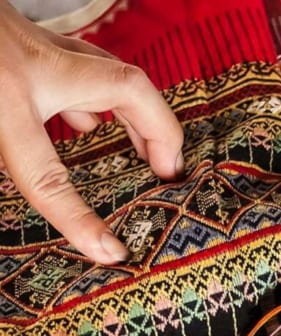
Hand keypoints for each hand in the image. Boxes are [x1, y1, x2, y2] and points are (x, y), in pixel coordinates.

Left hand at [0, 1, 182, 263]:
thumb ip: (11, 157)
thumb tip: (62, 175)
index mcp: (5, 95)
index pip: (47, 175)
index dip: (79, 219)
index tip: (109, 252)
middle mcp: (32, 65)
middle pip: (125, 91)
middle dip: (159, 133)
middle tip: (169, 175)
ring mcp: (32, 46)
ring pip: (113, 75)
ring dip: (140, 115)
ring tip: (149, 154)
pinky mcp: (23, 43)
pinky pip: (83, 71)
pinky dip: (101, 99)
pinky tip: (91, 120)